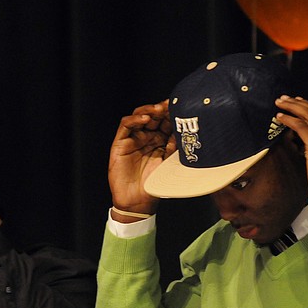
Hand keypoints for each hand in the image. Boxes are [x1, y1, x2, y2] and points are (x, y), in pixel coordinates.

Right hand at [108, 100, 174, 219]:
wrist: (139, 202)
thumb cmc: (155, 185)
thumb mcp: (170, 163)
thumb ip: (176, 147)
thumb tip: (187, 131)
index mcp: (160, 141)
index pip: (166, 122)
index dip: (173, 114)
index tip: (183, 107)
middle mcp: (146, 137)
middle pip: (153, 116)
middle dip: (162, 109)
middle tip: (172, 105)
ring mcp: (133, 139)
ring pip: (139, 116)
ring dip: (149, 111)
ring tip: (159, 110)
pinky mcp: (120, 143)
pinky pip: (126, 126)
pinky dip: (135, 120)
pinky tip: (145, 120)